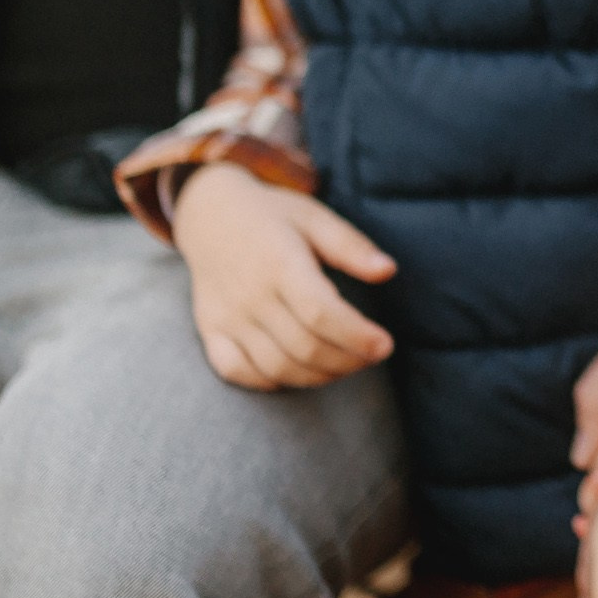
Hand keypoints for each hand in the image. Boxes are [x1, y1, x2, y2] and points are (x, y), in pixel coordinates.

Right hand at [170, 163, 395, 390]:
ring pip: (276, 367)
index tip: (385, 345)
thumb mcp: (314, 216)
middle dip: (348, 360)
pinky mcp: (210, 331)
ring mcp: (227, 317)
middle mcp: (251, 295)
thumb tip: (388, 270)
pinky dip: (270, 382)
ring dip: (318, 376)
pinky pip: (237, 373)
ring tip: (345, 364)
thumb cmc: (272, 216)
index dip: (356, 337)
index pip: (320, 314)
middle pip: (304, 347)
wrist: (210, 215)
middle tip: (371, 355)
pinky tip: (298, 371)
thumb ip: (350, 246)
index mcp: (279, 263)